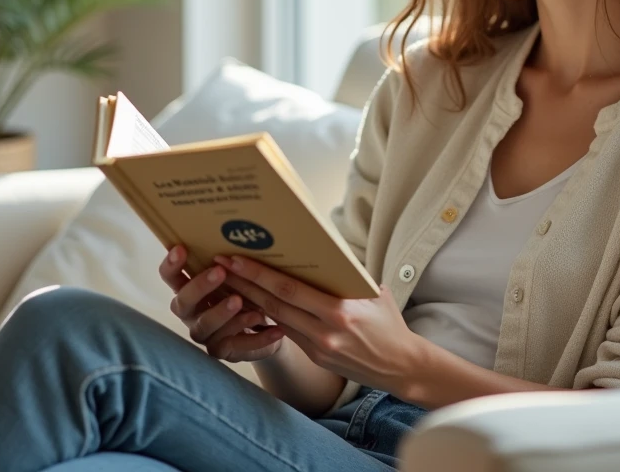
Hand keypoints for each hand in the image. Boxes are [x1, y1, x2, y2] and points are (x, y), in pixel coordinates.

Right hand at [159, 244, 284, 361]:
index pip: (170, 278)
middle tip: (219, 271)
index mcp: (189, 290)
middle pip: (183, 303)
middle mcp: (192, 314)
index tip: (181, 248)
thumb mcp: (238, 276)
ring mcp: (206, 335)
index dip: (172, 265)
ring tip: (241, 300)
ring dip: (222, 312)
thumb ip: (232, 263)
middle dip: (200, 286)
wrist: (266, 327)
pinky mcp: (225, 352)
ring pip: (206, 327)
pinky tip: (275, 329)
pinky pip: (237, 347)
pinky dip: (257, 338)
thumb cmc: (245, 291)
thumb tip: (241, 232)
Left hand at [212, 254, 424, 395]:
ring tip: (228, 282)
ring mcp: (318, 346)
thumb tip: (323, 253)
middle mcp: (324, 330)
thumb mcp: (373, 293)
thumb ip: (346, 277)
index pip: (289, 289)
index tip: (235, 259)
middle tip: (218, 265)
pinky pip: (288, 332)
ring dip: (249, 300)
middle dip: (243, 284)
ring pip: (275, 319)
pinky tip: (254, 304)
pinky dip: (268, 317)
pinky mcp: (316, 356)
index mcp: (339, 310)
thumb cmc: (389, 323)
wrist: (401, 366)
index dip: (258, 274)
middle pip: (274, 304)